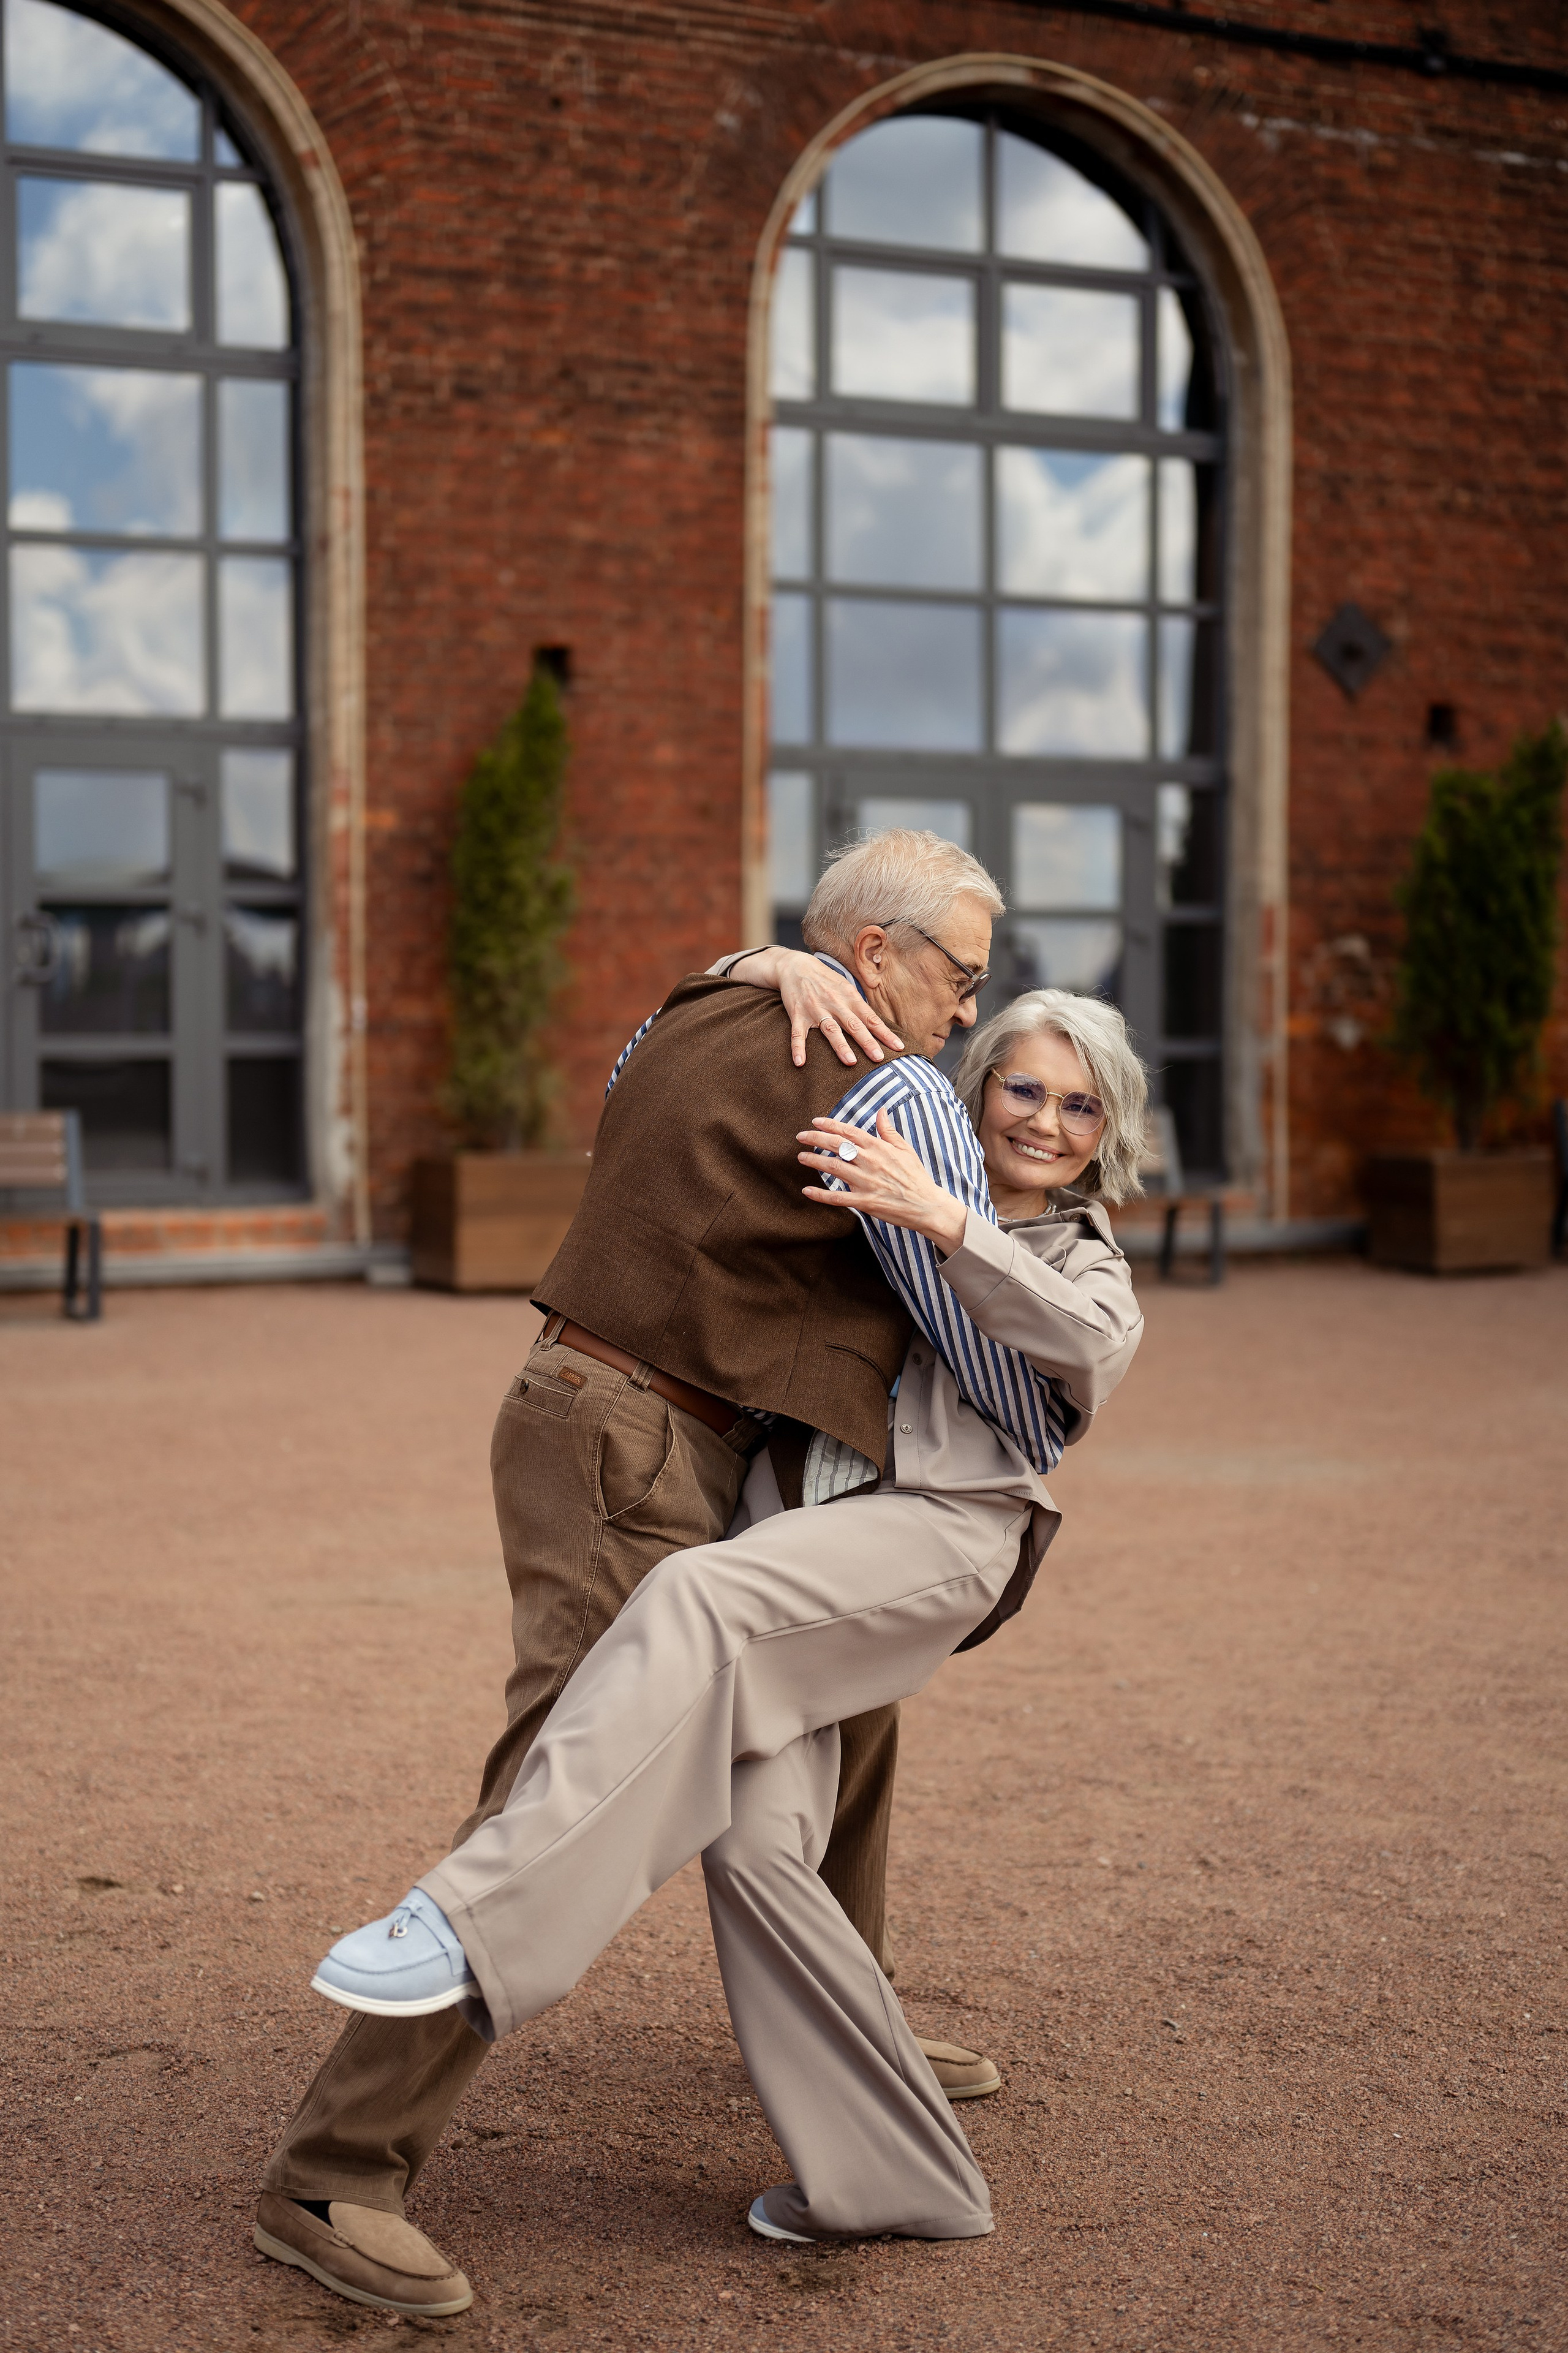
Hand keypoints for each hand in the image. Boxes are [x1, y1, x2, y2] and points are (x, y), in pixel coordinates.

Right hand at [729, 947, 902, 1067]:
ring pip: (830, 1029)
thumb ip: (859, 1005)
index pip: (871, 1018)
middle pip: (854, 1025)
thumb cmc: (826, 980)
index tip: (898, 1046)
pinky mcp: (797, 1014)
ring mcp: (816, 1009)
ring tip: (850, 1062)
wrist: (796, 966)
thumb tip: (877, 1025)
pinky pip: (797, 1034)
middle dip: (867, 1042)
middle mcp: (835, 1003)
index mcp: (850, 997)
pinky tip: (800, 1063)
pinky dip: (798, 1048)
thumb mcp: (846, 987)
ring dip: (840, 1046)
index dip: (885, 1033)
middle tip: (879, 1058)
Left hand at [797, 1113, 968, 1255]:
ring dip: (814, 1161)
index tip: (815, 1122)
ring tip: (801, 1157)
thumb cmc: (916, 1176)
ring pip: (834, 1168)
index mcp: (878, 1147)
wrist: (926, 1204)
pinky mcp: (864, 1202)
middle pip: (837, 1146)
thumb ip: (888, 1131)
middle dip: (815, 1139)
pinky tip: (807, 1191)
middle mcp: (870, 1162)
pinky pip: (838, 1198)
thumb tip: (880, 1111)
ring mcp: (866, 1182)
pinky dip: (820, 1194)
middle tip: (800, 1136)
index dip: (830, 1125)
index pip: (849, 1132)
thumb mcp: (905, 1149)